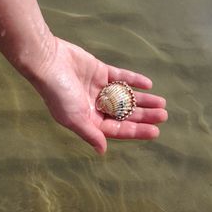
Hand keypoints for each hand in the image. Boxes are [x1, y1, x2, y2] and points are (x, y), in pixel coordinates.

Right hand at [33, 37, 167, 153]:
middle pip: (124, 113)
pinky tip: (148, 84)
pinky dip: (133, 80)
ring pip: (125, 96)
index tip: (155, 131)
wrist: (48, 62)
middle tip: (163, 115)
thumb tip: (103, 150)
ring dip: (142, 100)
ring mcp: (98, 88)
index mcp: (89, 119)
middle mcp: (95, 106)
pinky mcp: (100, 71)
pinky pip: (120, 77)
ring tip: (162, 102)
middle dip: (143, 115)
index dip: (136, 131)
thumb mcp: (73, 118)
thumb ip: (90, 133)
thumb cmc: (59, 93)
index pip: (117, 128)